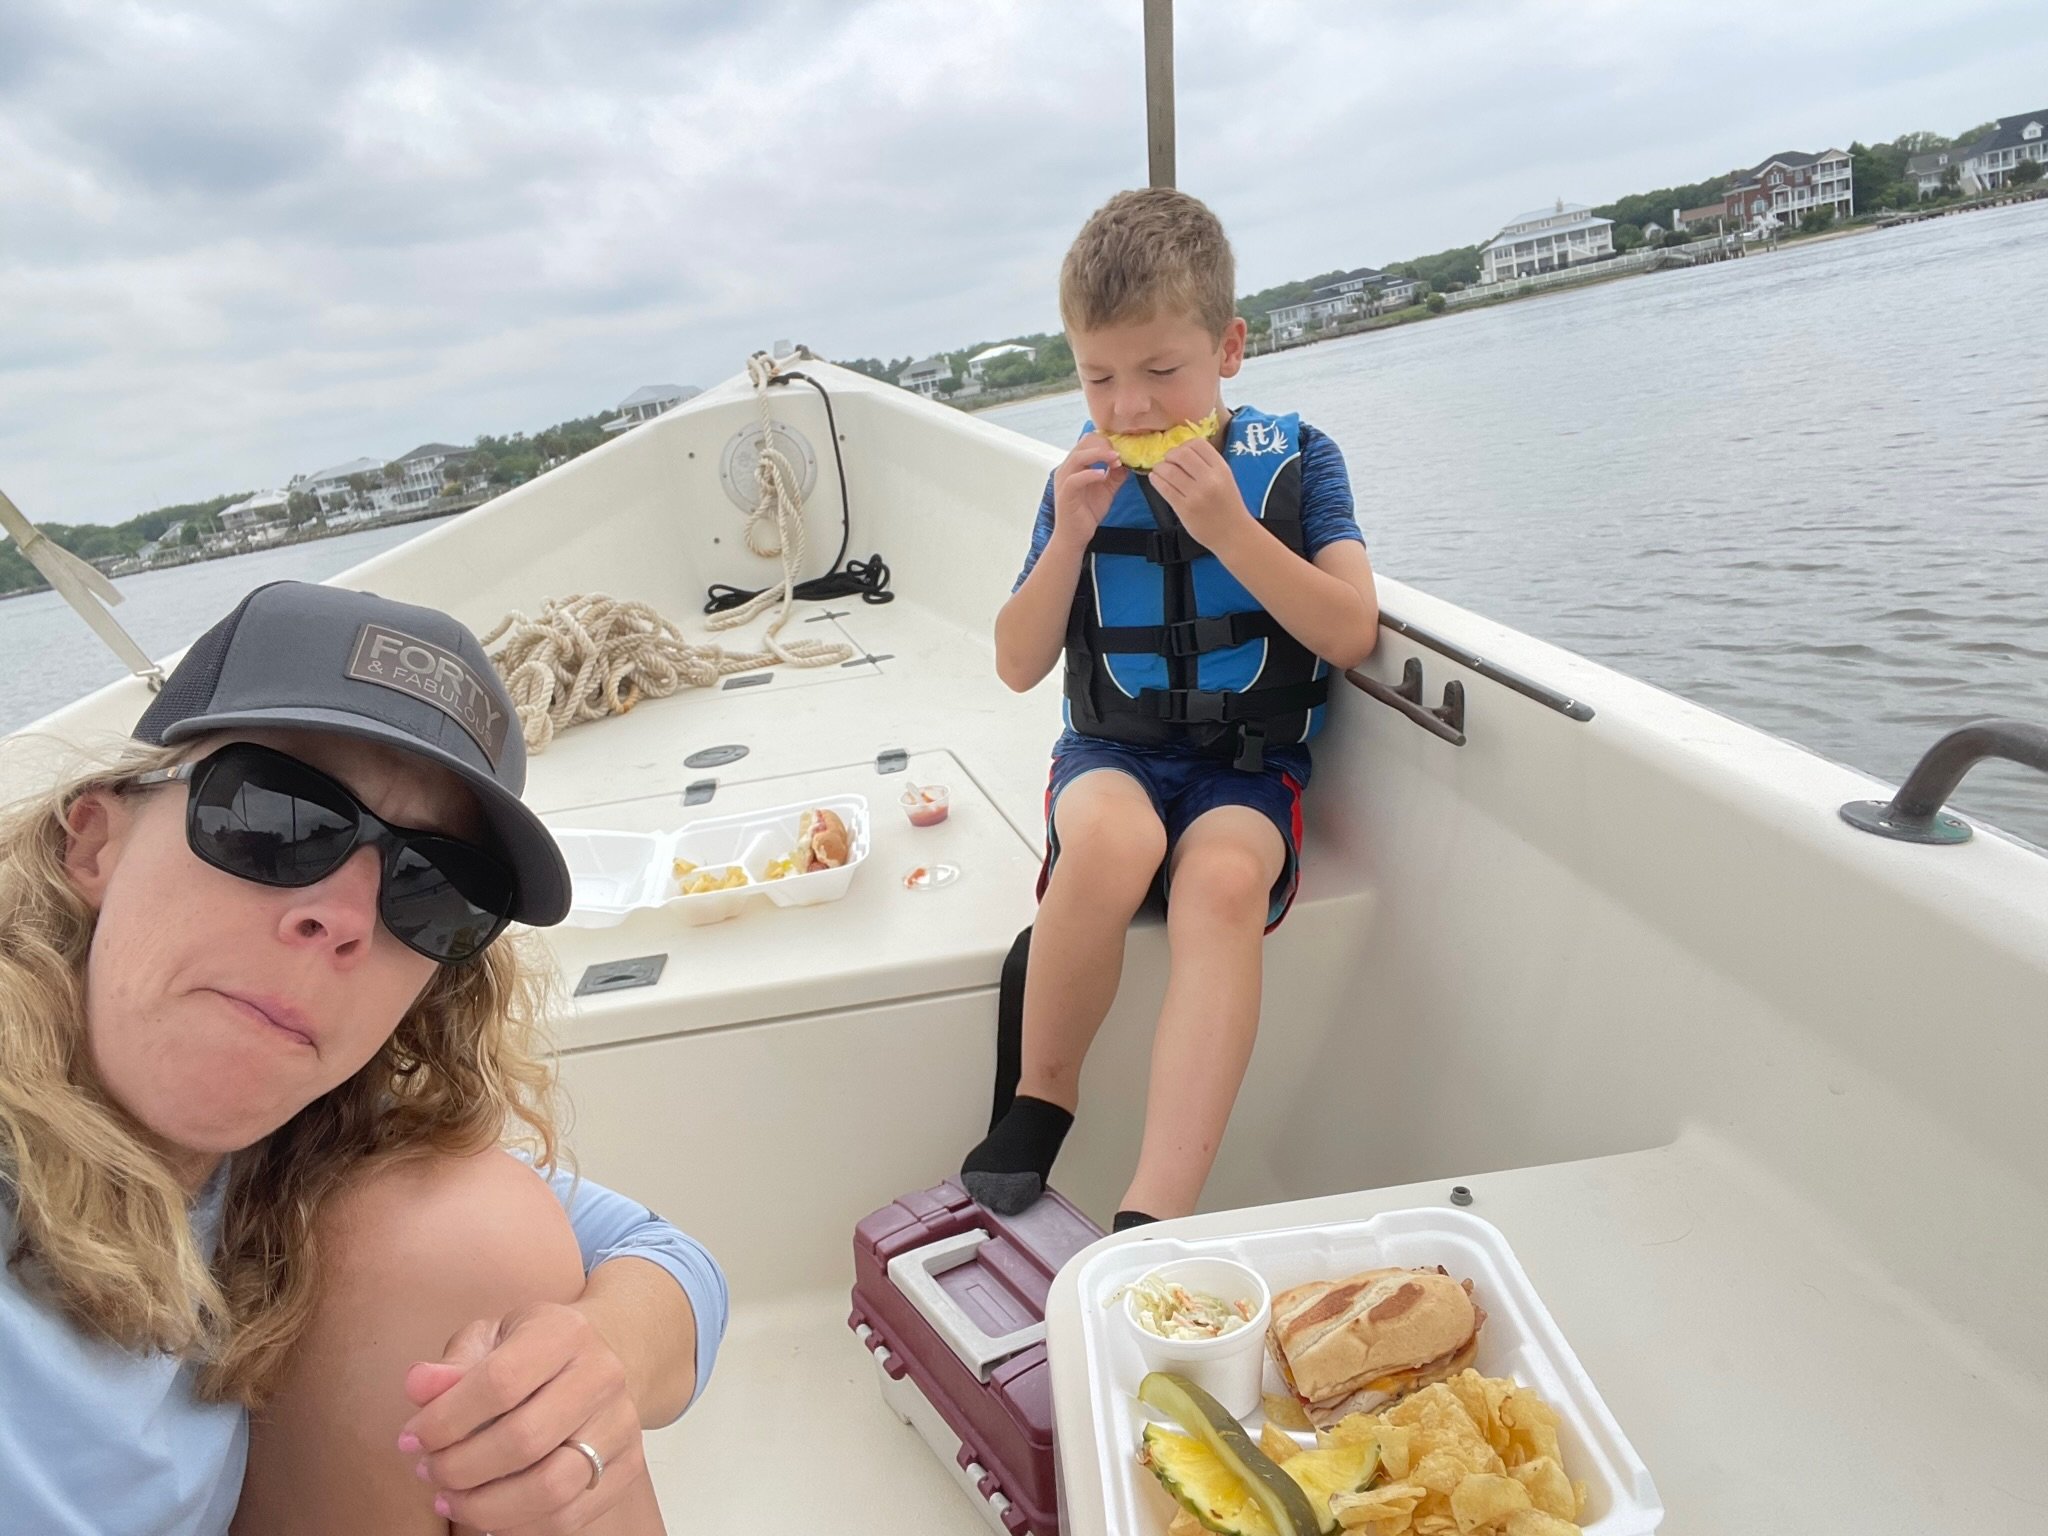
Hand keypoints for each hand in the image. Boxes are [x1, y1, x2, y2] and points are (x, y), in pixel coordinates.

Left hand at [399, 1301, 647, 1535]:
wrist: (594, 1363)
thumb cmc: (528, 1353)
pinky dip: (517, 1526)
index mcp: (565, 1332)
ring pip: (551, 1487)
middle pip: (525, 1439)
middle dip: (460, 1467)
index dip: (445, 1419)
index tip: (410, 1439)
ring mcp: (621, 1424)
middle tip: (429, 1471)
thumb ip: (452, 1365)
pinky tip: (486, 1512)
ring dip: (485, 1506)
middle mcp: (603, 1375)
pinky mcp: (628, 1467)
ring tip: (450, 1498)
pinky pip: (569, 1517)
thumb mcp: (489, 1340)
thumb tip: (418, 1386)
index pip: (500, 1381)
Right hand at [1049, 432, 1127, 550]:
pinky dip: (1090, 474)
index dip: (1107, 441)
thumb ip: (1116, 475)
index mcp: (1076, 465)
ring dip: (1099, 454)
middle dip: (1105, 444)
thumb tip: (1128, 462)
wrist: (1075, 536)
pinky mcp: (1065, 493)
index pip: (1089, 441)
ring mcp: (1064, 480)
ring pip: (1078, 456)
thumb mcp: (1107, 489)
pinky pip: (1075, 479)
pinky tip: (1103, 475)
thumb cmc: (1086, 512)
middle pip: (1083, 443)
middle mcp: (1068, 468)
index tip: (1123, 449)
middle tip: (1120, 453)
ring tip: (1115, 459)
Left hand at [1148, 437, 1250, 547]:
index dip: (1184, 445)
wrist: (1233, 534)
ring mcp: (1196, 494)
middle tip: (1168, 461)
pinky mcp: (1184, 508)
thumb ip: (1208, 465)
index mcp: (1221, 469)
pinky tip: (1155, 479)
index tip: (1180, 452)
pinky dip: (1156, 480)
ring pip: (1169, 470)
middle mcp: (1209, 479)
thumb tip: (1181, 452)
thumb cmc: (1228, 506)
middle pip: (1181, 454)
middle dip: (1170, 455)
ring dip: (1160, 467)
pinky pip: (1164, 488)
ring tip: (1160, 471)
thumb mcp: (1225, 479)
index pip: (1198, 444)